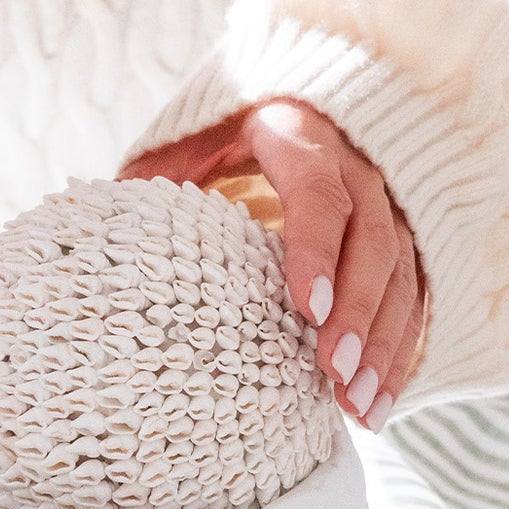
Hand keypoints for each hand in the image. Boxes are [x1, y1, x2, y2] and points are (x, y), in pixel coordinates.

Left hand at [122, 99, 423, 426]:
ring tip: (359, 409)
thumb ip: (150, 179)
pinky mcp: (406, 237)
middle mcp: (359, 165)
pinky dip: (401, 350)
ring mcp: (391, 202)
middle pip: (373, 241)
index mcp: (299, 134)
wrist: (295, 99)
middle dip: (357, 314)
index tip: (305, 307)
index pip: (317, 191)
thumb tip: (92, 221)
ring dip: (385, 345)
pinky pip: (416, 294)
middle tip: (333, 376)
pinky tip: (379, 402)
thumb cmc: (222, 132)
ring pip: (403, 275)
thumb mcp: (182, 142)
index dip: (316, 248)